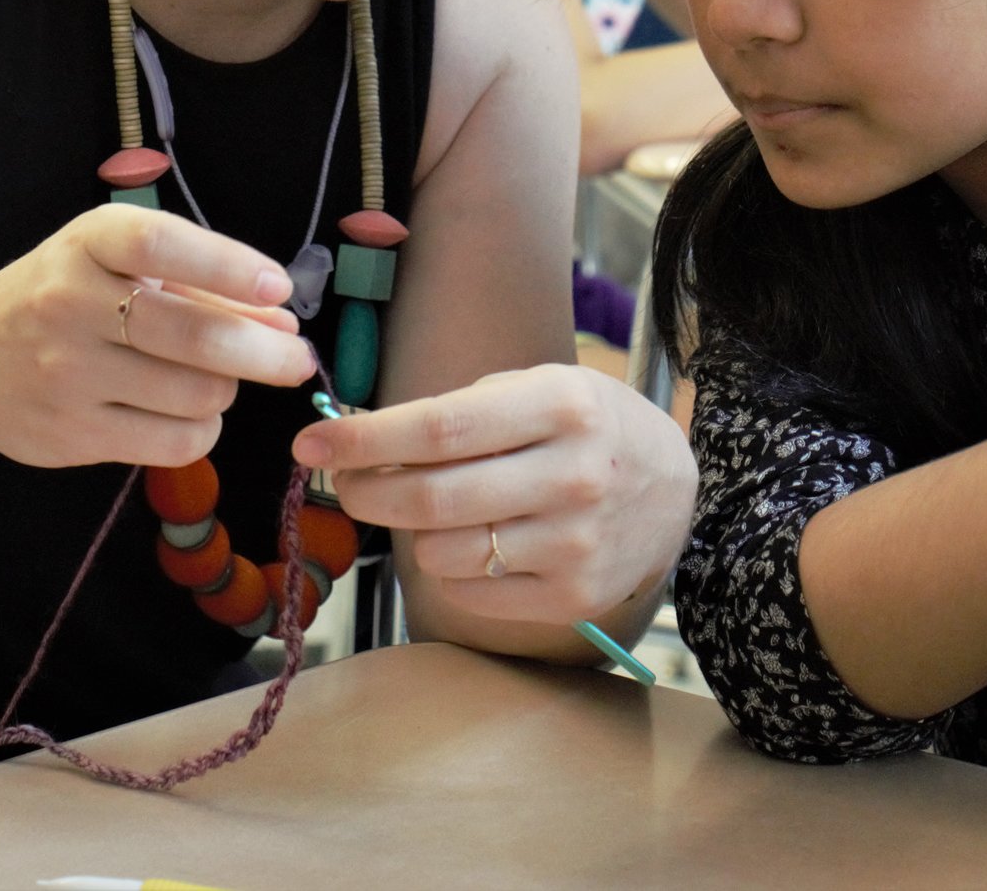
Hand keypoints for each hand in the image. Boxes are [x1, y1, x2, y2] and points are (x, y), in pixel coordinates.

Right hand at [0, 205, 310, 470]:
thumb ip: (198, 285)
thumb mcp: (113, 265)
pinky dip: (203, 429)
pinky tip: (192, 413)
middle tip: (298, 360)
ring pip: (195, 394)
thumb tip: (283, 322)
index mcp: (86, 244)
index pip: (161, 245)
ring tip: (218, 379)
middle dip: (266, 352)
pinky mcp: (71, 435)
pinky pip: (174, 442)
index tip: (278, 288)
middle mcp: (70, 304)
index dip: (228, 266)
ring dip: (227, 390)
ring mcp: (67, 374)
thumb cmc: (60, 299)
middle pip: (193, 335)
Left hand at [293, 364, 697, 622]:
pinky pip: (469, 591)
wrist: (674, 491)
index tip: (311, 444)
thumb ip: (460, 410)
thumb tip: (359, 441)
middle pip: (432, 497)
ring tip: (431, 509)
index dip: (365, 440)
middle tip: (346, 483)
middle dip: (367, 492)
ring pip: (442, 552)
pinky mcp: (573, 598)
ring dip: (413, 532)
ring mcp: (575, 544)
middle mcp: (573, 475)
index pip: (440, 427)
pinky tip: (476, 541)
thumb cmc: (587, 428)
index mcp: (563, 406)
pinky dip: (453, 567)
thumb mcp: (541, 388)